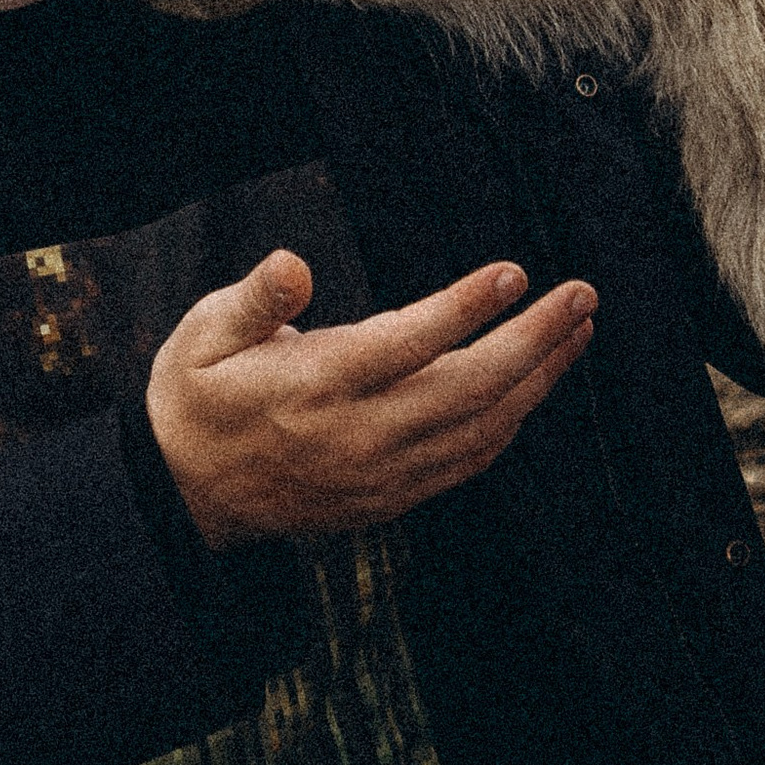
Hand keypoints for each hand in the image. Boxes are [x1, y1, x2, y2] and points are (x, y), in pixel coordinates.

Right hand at [148, 252, 597, 549]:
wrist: (184, 499)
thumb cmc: (197, 397)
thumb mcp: (201, 335)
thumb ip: (253, 299)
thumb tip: (295, 265)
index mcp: (312, 386)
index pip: (404, 344)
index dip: (464, 308)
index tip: (514, 272)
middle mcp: (356, 435)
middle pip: (466, 388)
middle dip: (533, 340)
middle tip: (581, 295)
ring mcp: (379, 474)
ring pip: (480, 429)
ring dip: (537, 380)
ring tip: (576, 331)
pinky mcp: (389, 499)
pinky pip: (467, 462)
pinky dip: (510, 424)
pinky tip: (534, 388)